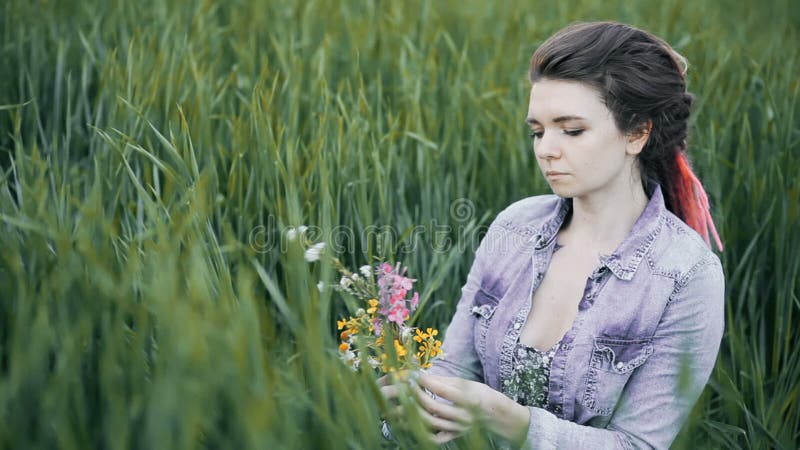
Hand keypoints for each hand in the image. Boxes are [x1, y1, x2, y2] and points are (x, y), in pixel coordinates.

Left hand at [416, 374, 530, 445]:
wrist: (495, 414)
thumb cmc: (479, 394)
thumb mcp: (466, 383)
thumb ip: (444, 381)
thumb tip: (422, 375)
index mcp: (467, 399)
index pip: (443, 390)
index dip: (427, 383)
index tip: (414, 375)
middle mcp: (463, 416)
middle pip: (434, 407)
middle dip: (417, 395)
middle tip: (407, 386)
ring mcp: (458, 428)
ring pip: (431, 423)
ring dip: (414, 412)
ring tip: (404, 402)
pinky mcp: (454, 435)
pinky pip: (436, 438)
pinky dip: (423, 432)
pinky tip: (413, 423)